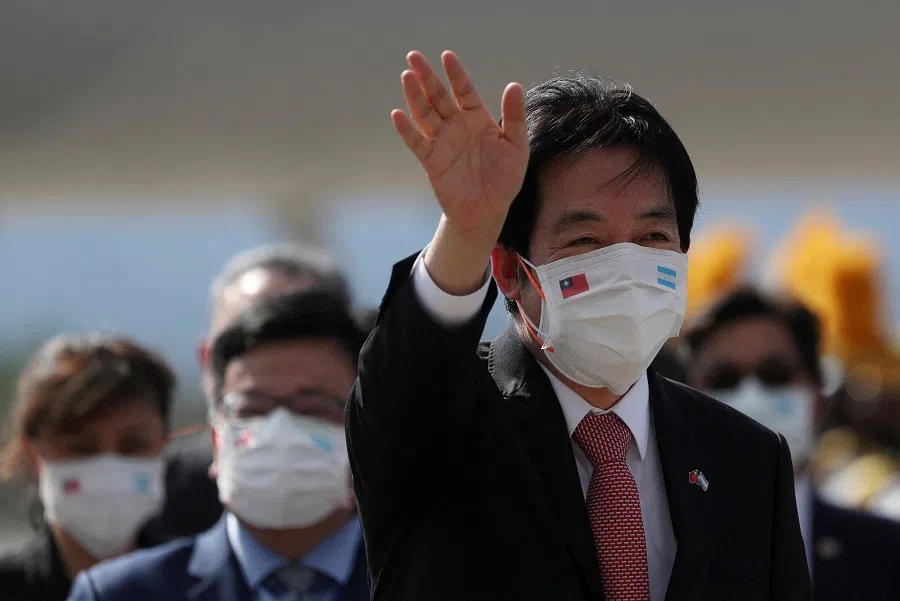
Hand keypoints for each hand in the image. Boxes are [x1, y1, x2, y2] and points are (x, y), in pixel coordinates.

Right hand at [392, 51, 528, 237]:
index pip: (463, 90)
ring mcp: (442, 142)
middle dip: (426, 77)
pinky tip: (397, 115)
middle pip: (438, 97)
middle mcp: (456, 126)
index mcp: (477, 118)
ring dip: (415, 96)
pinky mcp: (431, 161)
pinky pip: (417, 143)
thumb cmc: (504, 179)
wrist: (488, 211)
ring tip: (406, 76)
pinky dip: (406, 130)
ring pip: (425, 115)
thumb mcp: (516, 146)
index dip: (455, 74)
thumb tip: (514, 85)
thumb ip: (515, 117)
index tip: (446, 56)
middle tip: (414, 56)